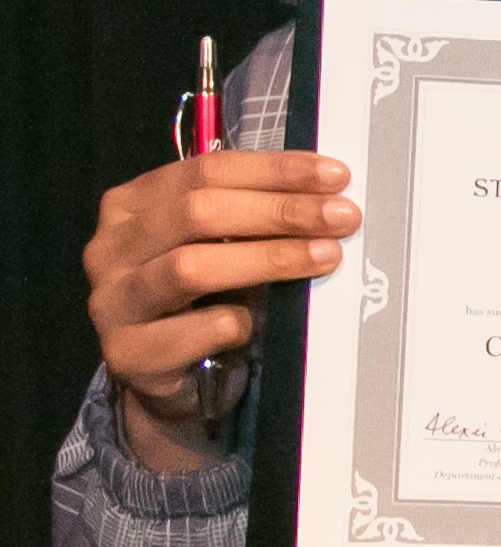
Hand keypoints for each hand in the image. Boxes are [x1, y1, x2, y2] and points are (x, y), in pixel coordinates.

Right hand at [84, 153, 357, 472]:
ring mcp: (113, 301)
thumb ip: (253, 216)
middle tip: (342, 217)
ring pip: (191, 267)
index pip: (206, 170)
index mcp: (133, 205)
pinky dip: (235, 322)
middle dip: (280, 211)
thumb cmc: (201, 299)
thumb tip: (327, 195)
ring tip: (326, 256)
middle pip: (198, 212)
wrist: (169, 376)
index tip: (334, 176)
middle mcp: (112, 248)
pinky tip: (263, 322)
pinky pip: (193, 331)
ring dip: (268, 258)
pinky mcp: (128, 353)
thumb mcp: (222, 246)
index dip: (275, 171)